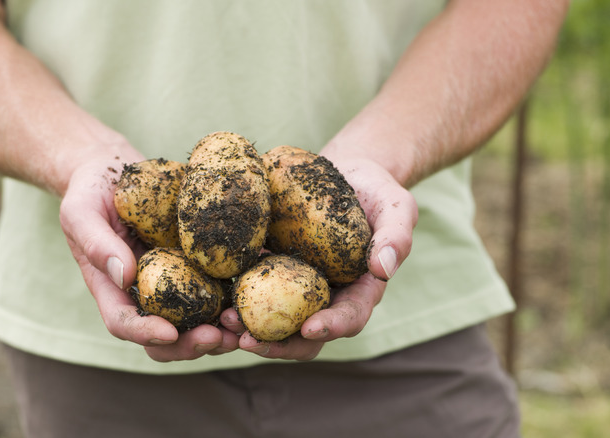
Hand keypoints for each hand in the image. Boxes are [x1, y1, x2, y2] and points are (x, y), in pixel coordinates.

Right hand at [59, 150, 239, 361]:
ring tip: (243, 329)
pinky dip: (237, 297)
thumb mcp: (81, 212)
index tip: (169, 333)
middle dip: (191, 344)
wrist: (113, 170)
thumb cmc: (90, 191)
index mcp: (112, 288)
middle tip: (218, 337)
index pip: (124, 323)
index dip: (146, 334)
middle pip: (166, 337)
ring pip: (196, 321)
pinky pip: (218, 287)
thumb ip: (98, 244)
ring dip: (220, 331)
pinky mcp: (197, 264)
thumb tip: (127, 276)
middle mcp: (145, 293)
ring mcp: (173, 281)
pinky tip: (258, 291)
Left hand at [219, 157, 417, 359]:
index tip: (309, 329)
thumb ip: (397, 237)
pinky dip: (233, 296)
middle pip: (303, 334)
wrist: (346, 172)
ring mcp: (295, 287)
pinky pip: (251, 289)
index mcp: (359, 290)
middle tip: (248, 340)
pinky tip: (211, 292)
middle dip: (277, 343)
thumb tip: (383, 269)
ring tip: (222, 321)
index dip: (330, 327)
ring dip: (247, 328)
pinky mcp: (270, 270)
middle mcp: (325, 296)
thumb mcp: (398, 207)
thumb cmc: (377, 190)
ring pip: (272, 319)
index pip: (349, 318)